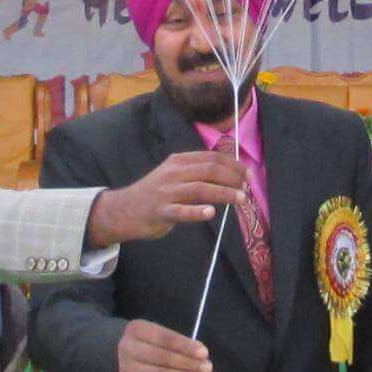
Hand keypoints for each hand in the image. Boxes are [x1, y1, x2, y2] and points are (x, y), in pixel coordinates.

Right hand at [87, 149, 246, 246]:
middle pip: (209, 170)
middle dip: (232, 177)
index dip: (232, 165)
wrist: (124, 210)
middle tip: (247, 187)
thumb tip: (229, 175)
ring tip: (241, 199)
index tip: (247, 174)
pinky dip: (197, 211)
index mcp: (178, 161)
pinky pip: (181, 211)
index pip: (210, 158)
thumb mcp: (173, 175)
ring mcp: (166, 192)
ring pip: (200, 189)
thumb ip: (196, 173)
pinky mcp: (161, 212)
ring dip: (224, 193)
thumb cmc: (155, 194)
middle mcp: (173, 173)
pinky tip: (210, 213)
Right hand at [117, 319, 213, 371]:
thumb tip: (201, 355)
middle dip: (189, 364)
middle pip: (163, 358)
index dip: (185, 346)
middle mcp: (129, 349)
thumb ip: (177, 343)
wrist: (120, 360)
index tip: (204, 353)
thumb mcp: (157, 334)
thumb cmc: (147, 343)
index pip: (164, 338)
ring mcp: (129, 370)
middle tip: (208, 367)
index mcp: (137, 330)